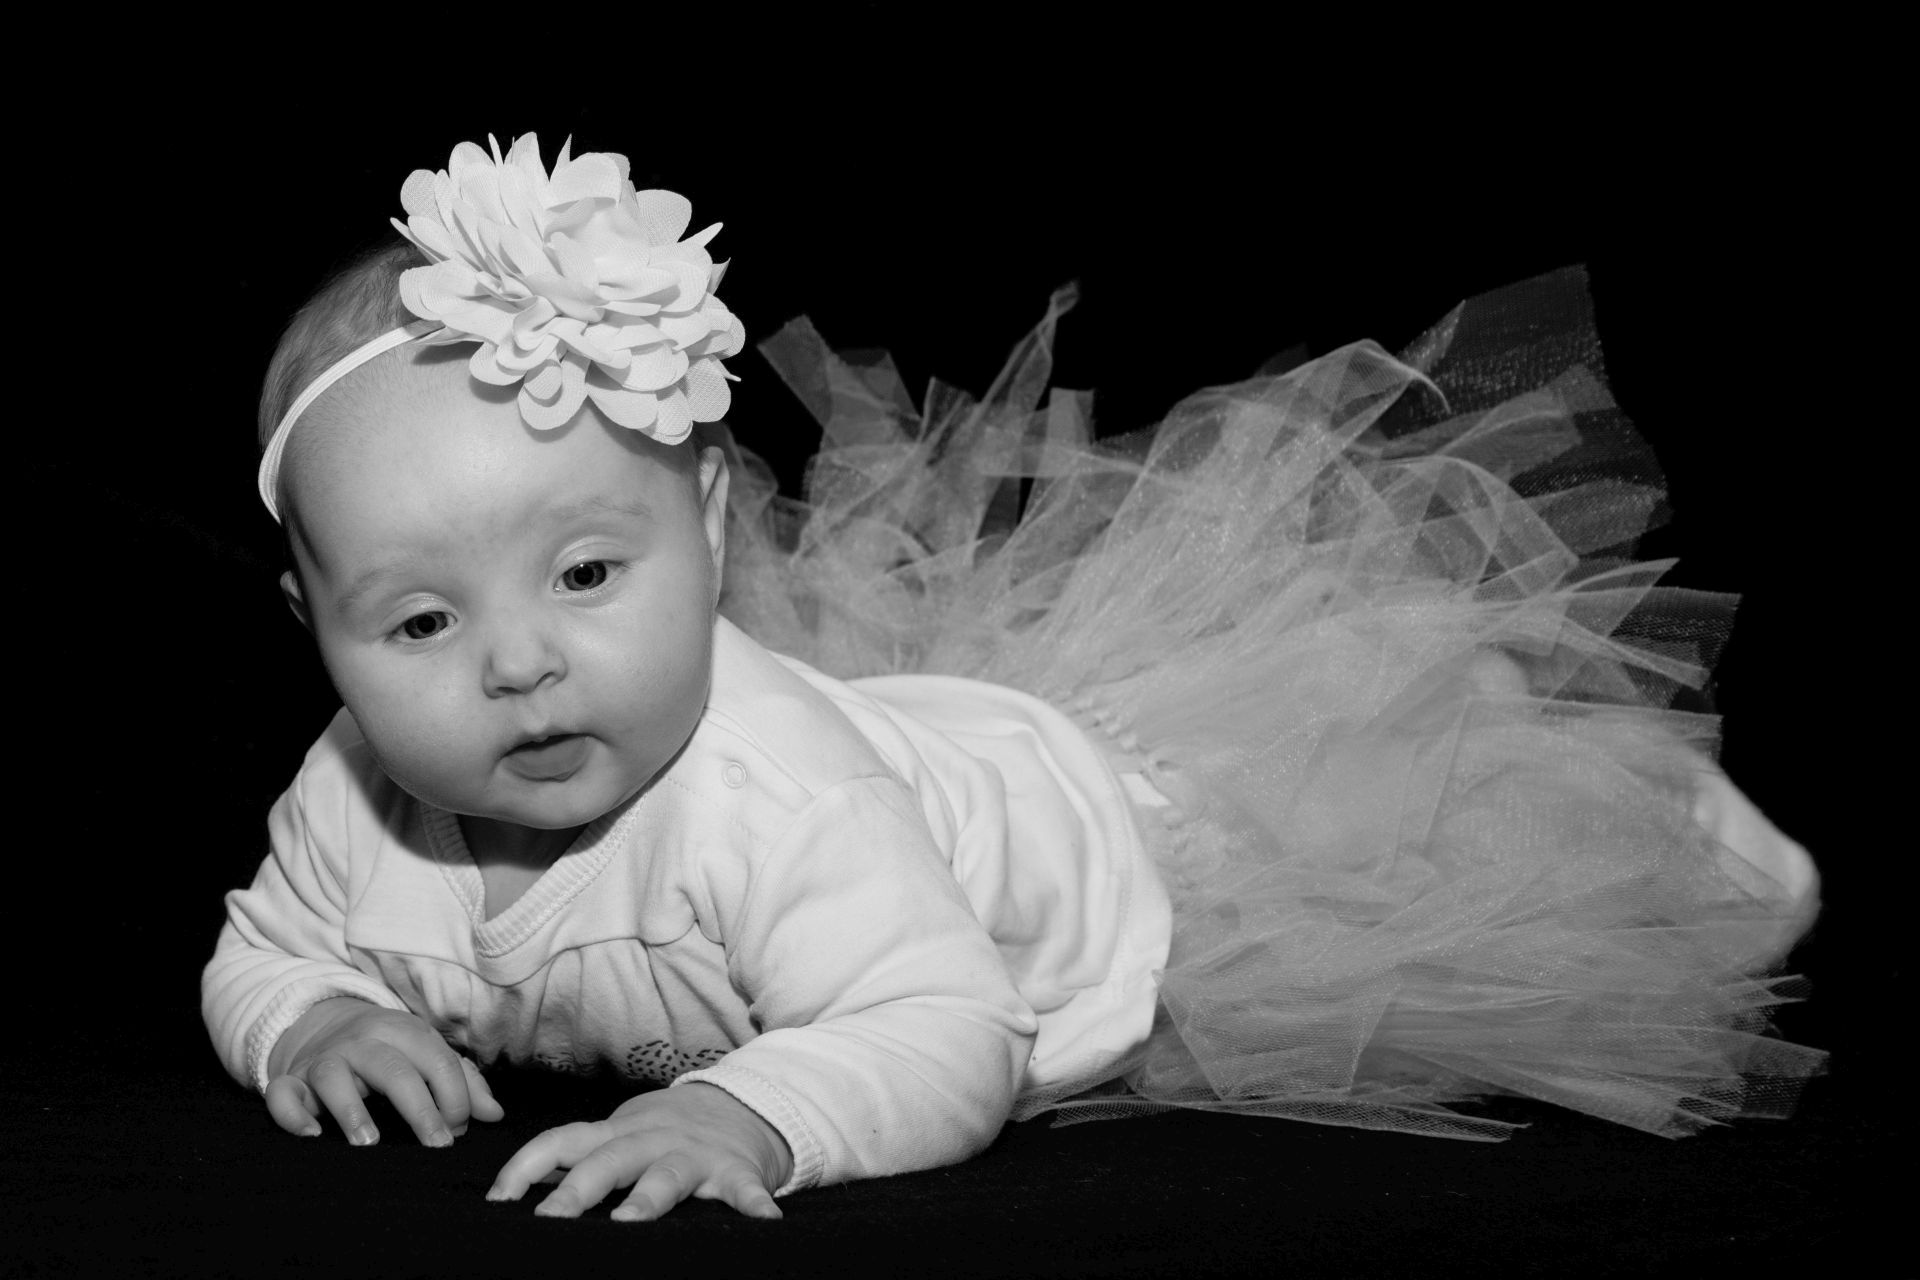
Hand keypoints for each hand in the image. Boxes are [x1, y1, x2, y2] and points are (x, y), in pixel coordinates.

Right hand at [263, 997, 504, 1146]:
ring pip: (335, 1076)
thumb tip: (494, 1114)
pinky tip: (311, 1135)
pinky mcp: (292, 1079)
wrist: (325, 1025)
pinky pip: (283, 1093)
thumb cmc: (390, 1050)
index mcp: (405, 1032)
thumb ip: (463, 1081)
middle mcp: (364, 1041)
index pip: (438, 1062)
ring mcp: (325, 1059)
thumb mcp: (427, 1054)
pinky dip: (293, 1113)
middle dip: (420, 1109)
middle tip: (438, 1146)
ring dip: (352, 1110)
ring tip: (370, 1143)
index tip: (458, 1132)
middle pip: (394, 1070)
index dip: (455, 1098)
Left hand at [488, 1083, 792, 1221]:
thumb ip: (576, 1158)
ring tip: (630, 1221)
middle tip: (550, 1220)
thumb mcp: (619, 1136)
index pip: (561, 1142)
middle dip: (577, 1190)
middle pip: (608, 1162)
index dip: (526, 1166)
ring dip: (648, 1198)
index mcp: (616, 1134)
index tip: (497, 1199)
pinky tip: (764, 1222)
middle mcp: (650, 1140)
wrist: (741, 1108)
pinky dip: (754, 1203)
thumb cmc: (665, 1133)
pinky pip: (745, 1189)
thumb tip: (512, 1189)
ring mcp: (693, 1155)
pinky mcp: (735, 1170)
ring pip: (666, 1176)